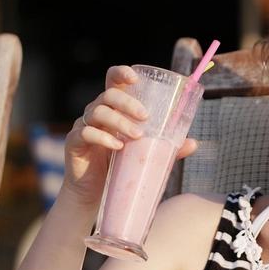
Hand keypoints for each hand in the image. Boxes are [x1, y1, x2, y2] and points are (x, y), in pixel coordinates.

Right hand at [63, 66, 197, 206]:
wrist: (95, 195)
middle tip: (145, 117)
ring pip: (98, 112)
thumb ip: (168, 148)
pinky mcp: (74, 144)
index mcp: (114, 109)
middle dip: (128, 102)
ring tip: (137, 136)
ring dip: (120, 122)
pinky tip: (117, 147)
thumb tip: (194, 143)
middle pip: (108, 95)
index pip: (113, 82)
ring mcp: (83, 126)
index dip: (121, 74)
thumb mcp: (146, 155)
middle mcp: (97, 113)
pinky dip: (103, 138)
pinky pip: (85, 133)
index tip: (135, 78)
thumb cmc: (120, 168)